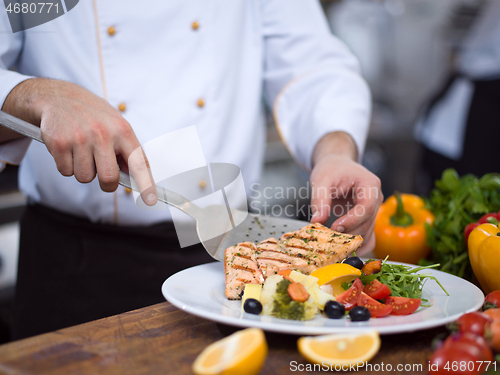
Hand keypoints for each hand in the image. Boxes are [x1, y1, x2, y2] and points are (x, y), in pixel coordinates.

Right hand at [2, 78, 156, 204]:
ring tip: (81, 151)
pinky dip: (66, 165)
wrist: (57, 96)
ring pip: (85, 177)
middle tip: (101, 172)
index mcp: (122, 130)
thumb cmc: (92, 115)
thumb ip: (127, 150)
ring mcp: (80, 138)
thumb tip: (137, 177)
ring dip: (83, 170)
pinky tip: (68, 148)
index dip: (146, 184)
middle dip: (106, 183)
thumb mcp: (116, 124)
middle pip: (109, 178)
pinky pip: (66, 171)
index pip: (138, 163)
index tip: (151, 200)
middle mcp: (103, 134)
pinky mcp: (59, 143)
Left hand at [309, 132, 381, 253]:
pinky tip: (343, 250)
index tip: (335, 228)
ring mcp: (374, 210)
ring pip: (368, 233)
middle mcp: (376, 198)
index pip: (366, 207)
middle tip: (329, 240)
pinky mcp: (368, 219)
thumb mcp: (321, 180)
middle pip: (368, 223)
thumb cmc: (331, 169)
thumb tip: (317, 222)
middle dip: (349, 234)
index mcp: (369, 184)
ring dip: (351, 242)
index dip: (352, 220)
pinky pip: (367, 237)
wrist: (336, 166)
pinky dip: (357, 245)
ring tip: (331, 244)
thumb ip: (320, 200)